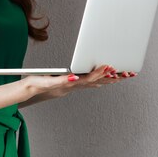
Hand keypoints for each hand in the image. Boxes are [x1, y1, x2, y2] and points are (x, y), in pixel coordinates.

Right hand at [21, 64, 136, 100]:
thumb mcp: (48, 81)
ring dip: (109, 79)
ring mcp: (74, 85)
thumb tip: (75, 77)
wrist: (31, 90)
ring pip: (96, 83)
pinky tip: (104, 78)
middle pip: (97, 82)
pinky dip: (100, 79)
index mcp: (71, 84)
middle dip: (112, 77)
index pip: (89, 78)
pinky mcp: (72, 84)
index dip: (100, 73)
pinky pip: (90, 82)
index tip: (109, 67)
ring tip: (122, 76)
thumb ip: (62, 80)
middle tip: (125, 73)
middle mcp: (75, 85)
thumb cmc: (38, 84)